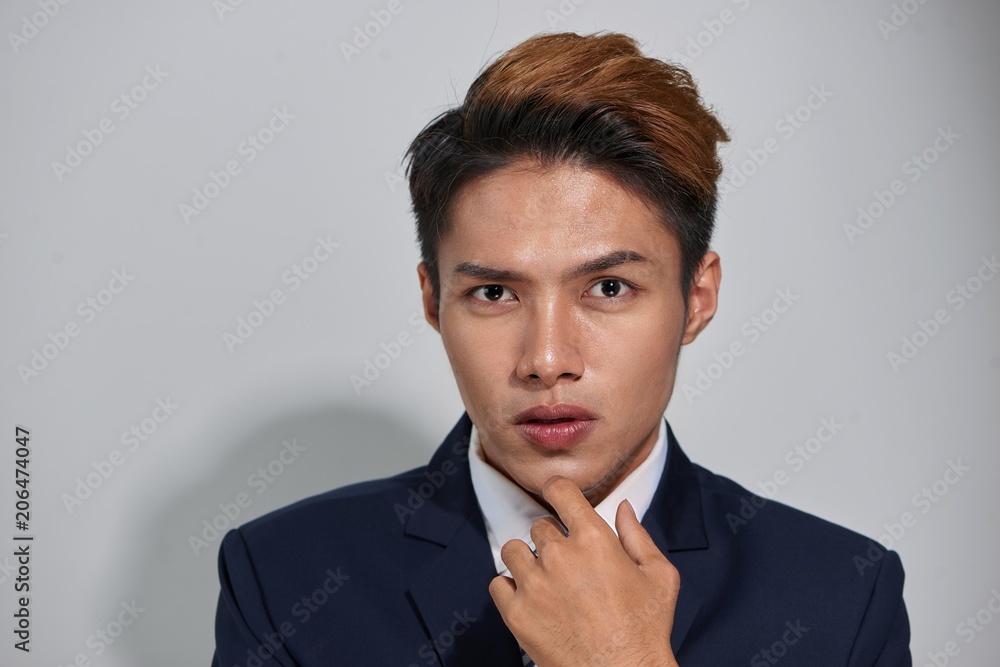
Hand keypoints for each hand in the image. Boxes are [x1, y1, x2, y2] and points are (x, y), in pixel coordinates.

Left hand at [488, 476, 679, 666]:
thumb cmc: (646, 630)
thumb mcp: (659, 576)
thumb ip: (638, 535)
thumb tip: (623, 507)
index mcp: (594, 539)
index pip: (559, 490)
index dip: (557, 490)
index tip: (556, 496)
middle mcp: (560, 556)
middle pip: (540, 527)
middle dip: (553, 540)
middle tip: (568, 565)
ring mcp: (535, 585)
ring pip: (513, 550)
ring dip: (527, 560)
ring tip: (546, 580)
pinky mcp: (516, 613)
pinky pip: (498, 583)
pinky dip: (511, 588)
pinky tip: (531, 599)